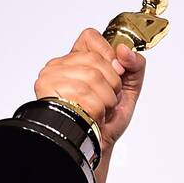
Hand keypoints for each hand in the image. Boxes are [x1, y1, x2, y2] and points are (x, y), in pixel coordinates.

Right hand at [33, 29, 147, 182]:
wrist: (97, 145)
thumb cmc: (109, 119)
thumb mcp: (129, 89)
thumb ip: (135, 66)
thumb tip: (125, 52)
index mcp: (77, 58)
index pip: (91, 37)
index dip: (108, 53)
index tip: (116, 72)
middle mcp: (60, 64)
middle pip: (95, 60)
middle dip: (113, 85)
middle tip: (108, 100)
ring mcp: (51, 77)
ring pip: (91, 77)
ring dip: (106, 101)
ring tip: (100, 110)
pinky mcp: (48, 91)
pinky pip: (84, 94)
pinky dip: (97, 110)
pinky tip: (92, 116)